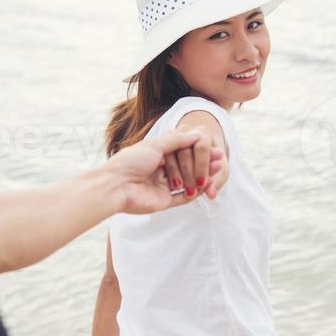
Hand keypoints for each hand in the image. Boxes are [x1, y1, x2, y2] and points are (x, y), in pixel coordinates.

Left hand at [106, 129, 224, 214]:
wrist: (116, 185)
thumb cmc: (131, 161)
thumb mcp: (155, 145)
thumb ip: (177, 141)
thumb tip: (196, 133)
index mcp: (155, 156)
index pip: (181, 152)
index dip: (197, 150)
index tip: (213, 145)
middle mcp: (159, 171)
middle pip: (186, 167)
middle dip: (203, 163)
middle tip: (220, 159)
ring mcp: (162, 187)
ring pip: (187, 182)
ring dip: (202, 176)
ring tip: (217, 169)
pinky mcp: (163, 202)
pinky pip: (183, 198)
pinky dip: (195, 192)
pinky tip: (207, 184)